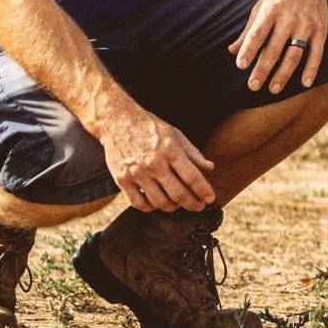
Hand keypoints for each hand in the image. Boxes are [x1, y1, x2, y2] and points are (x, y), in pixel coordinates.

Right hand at [97, 104, 216, 211]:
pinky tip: (156, 202)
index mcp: (170, 150)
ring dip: (173, 207)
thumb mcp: (175, 135)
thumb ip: (193, 153)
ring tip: (178, 203)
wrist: (117, 120)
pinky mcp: (122, 179)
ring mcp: (137, 173)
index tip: (210, 198)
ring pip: (159, 202)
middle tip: (198, 206)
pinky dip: (150, 207)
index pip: (192, 177)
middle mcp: (154, 163)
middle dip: (193, 204)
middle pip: (178, 194)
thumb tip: (210, 167)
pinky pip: (139, 203)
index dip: (204, 191)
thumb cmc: (150, 128)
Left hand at [231, 0, 327, 92]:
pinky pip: (317, 53)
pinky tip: (303, 83)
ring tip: (273, 89)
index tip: (240, 66)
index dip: (249, 50)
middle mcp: (289, 17)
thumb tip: (232, 51)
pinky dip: (311, 69)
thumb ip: (248, 30)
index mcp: (271, 9)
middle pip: (274, 48)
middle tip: (253, 86)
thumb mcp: (261, 6)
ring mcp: (306, 24)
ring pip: (294, 54)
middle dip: (263, 69)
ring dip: (283, 74)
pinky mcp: (321, 29)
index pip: (257, 33)